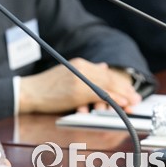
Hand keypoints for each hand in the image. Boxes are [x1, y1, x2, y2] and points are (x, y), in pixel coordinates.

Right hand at [19, 58, 141, 113]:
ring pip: (107, 85)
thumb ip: (86, 71)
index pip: (106, 72)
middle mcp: (81, 68)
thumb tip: (103, 67)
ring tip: (132, 101)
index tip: (130, 90)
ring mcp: (79, 78)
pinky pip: (100, 94)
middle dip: (125, 88)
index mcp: (80, 63)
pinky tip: (121, 102)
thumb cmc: (46, 86)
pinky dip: (113, 98)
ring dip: (123, 94)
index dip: (121, 82)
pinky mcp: (76, 90)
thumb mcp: (67, 74)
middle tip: (136, 98)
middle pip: (110, 78)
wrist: (29, 91)